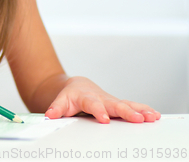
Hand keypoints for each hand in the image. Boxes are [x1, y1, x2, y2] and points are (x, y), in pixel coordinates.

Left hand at [45, 76, 160, 123]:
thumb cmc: (71, 96)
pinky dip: (144, 110)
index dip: (99, 111)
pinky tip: (155, 116)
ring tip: (152, 117)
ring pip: (127, 104)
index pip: (93, 104)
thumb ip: (56, 108)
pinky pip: (133, 107)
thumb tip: (49, 115)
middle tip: (137, 119)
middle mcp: (102, 98)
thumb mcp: (61, 101)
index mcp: (87, 97)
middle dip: (126, 112)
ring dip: (140, 111)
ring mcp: (112, 101)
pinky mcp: (119, 105)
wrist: (78, 87)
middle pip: (115, 105)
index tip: (104, 119)